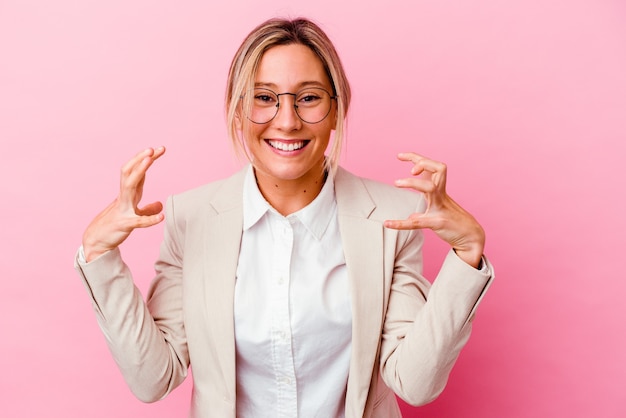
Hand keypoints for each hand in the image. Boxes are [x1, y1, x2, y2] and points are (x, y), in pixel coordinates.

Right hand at [82, 147, 165, 261]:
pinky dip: (149, 219)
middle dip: (141, 159)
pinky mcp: (124, 225)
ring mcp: (123, 210)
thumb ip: (147, 209)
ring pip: (129, 186)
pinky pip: (138, 221)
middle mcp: (124, 198)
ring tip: (150, 160)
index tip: (160, 149)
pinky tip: (161, 217)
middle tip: (153, 148)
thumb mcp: (134, 216)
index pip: (137, 172)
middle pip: (130, 172)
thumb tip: (161, 205)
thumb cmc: (114, 227)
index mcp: (128, 194)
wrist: (96, 243)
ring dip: (139, 172)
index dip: (148, 160)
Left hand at [383, 152, 484, 267]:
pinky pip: (418, 222)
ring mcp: (440, 208)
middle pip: (438, 169)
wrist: (471, 238)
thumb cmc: (455, 225)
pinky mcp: (438, 223)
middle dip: (423, 162)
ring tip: (396, 183)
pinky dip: (401, 223)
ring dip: (413, 182)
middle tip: (410, 169)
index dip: (416, 158)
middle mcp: (441, 195)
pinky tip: (387, 224)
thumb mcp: (438, 214)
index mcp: (440, 191)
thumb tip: (412, 217)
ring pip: (430, 188)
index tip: (400, 156)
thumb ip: (424, 212)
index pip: (431, 167)